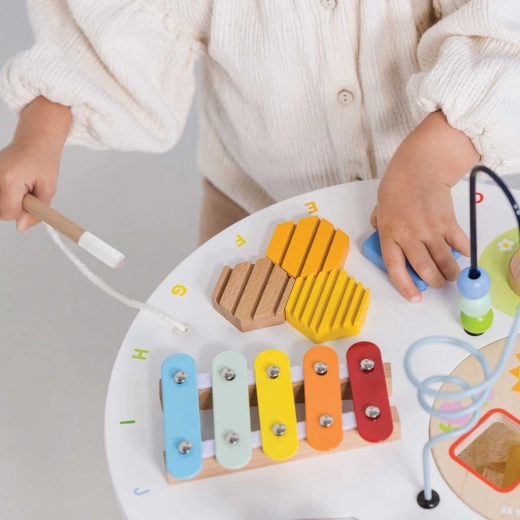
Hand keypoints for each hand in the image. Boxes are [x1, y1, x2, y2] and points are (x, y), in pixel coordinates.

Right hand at [0, 97, 69, 230]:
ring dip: (8, 202)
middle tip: (27, 193)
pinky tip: (12, 186)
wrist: (34, 141)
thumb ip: (36, 212)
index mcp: (9, 180)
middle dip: (14, 209)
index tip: (31, 202)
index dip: (22, 214)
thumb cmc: (43, 162)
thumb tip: (20, 228)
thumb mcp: (48, 188)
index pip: (9, 213)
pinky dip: (3, 195)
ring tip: (19, 187)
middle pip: (0, 212)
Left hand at [371, 111, 478, 301]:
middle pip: (423, 269)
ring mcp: (429, 230)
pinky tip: (464, 254)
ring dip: (450, 272)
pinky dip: (463, 251)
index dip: (405, 286)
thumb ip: (379, 221)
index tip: (414, 298)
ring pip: (443, 261)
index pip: (395, 267)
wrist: (420, 167)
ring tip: (452, 275)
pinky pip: (458, 243)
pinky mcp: (448, 222)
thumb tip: (378, 230)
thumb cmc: (397, 184)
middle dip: (433, 282)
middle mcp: (409, 236)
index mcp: (389, 234)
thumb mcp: (380, 205)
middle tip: (438, 284)